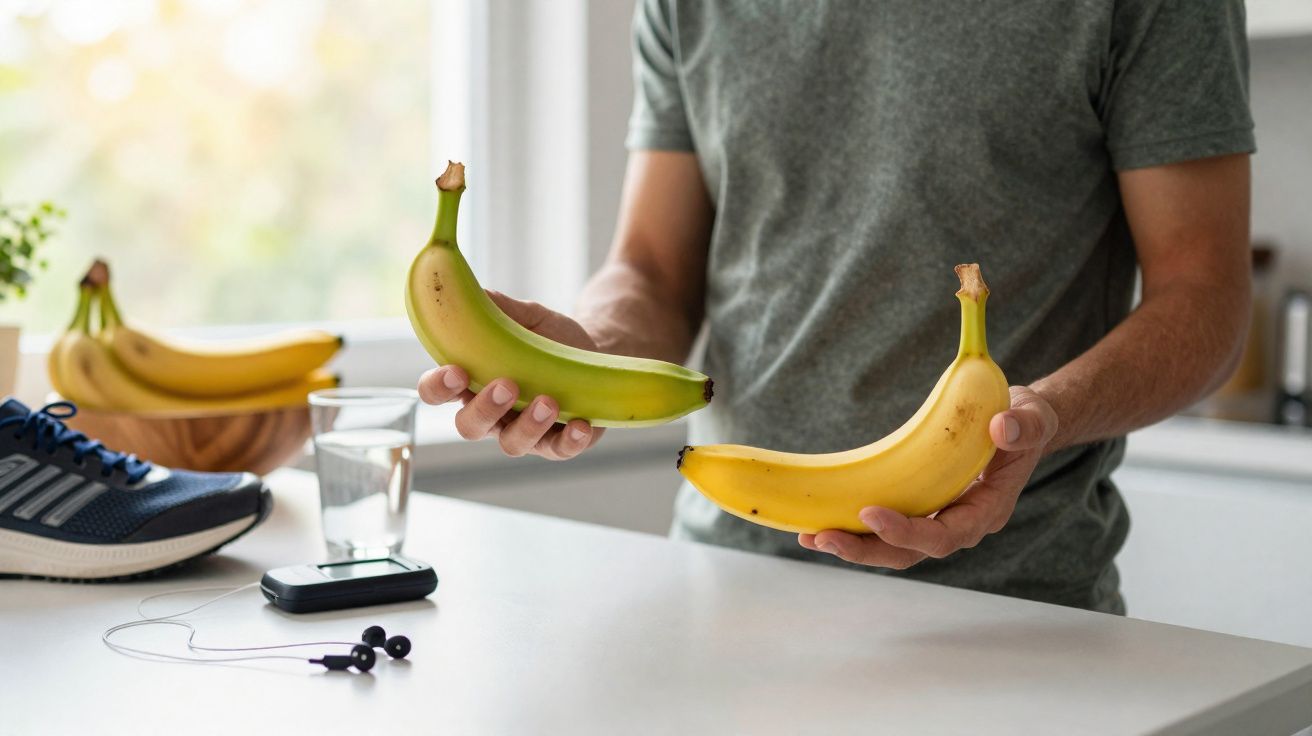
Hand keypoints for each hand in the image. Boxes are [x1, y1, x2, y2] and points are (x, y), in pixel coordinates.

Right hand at [416, 290, 604, 459]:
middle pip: (469, 426)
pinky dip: (569, 441)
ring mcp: (524, 432)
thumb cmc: (549, 338)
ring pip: (512, 444)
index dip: (438, 387)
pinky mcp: (559, 441)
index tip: (456, 371)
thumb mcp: (527, 317)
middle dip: (485, 409)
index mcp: (472, 382)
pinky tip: (580, 425)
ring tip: (548, 401)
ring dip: (527, 426)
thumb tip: (475, 290)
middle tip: (507, 385)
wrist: (595, 350)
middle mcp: (493, 414)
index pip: (437, 393)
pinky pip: (559, 450)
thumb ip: (500, 307)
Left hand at [798, 386, 1057, 567]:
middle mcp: (960, 522)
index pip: (946, 534)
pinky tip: (818, 522)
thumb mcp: (1032, 416)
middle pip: (912, 552)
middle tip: (823, 537)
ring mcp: (938, 517)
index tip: (871, 514)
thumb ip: (1024, 425)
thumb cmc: (1024, 421)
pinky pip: (886, 526)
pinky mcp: (920, 507)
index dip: (909, 532)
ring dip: (853, 545)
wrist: (1018, 424)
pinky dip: (854, 528)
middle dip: (867, 549)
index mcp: (987, 508)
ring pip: (893, 546)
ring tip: (810, 536)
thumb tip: (1002, 428)